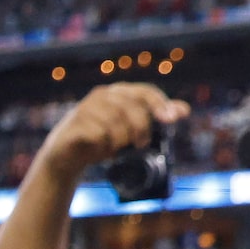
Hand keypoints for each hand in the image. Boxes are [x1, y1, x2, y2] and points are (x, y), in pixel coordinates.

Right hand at [39, 83, 184, 178]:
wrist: (65, 156)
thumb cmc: (101, 139)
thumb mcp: (129, 128)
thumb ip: (154, 117)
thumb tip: (184, 110)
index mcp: (118, 93)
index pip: (144, 92)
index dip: (159, 104)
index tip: (171, 120)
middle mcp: (101, 96)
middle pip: (131, 106)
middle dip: (140, 127)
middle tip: (141, 144)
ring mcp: (84, 109)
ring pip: (113, 120)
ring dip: (121, 138)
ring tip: (118, 149)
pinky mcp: (73, 126)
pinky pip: (96, 133)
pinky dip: (103, 145)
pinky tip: (102, 150)